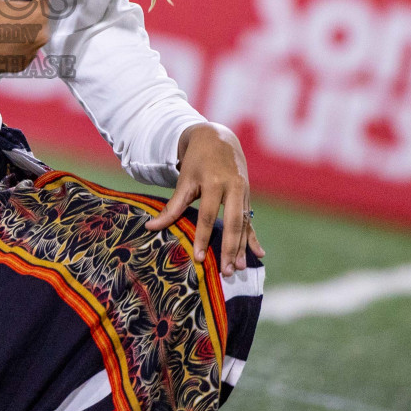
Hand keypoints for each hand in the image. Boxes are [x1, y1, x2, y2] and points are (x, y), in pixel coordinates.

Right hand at [0, 0, 48, 73]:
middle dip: (29, 17)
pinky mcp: (23, 65)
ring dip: (23, 33)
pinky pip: (24, 52)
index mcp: (38, 15)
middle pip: (40, 21)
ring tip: (2, 31)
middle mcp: (42, 35)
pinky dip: (17, 48)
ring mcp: (33, 52)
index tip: (19, 3)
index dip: (31, 0)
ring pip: (33, 37)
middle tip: (8, 17)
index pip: (43, 2)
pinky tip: (0, 44)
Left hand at [144, 122, 264, 277]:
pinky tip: (260, 253)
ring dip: (242, 247)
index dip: (202, 237)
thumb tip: (150, 227)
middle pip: (232, 223)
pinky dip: (253, 237)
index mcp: (214, 182)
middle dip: (229, 248)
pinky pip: (251, 220)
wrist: (218, 138)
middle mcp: (233, 188)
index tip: (198, 258)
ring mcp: (244, 192)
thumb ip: (172, 206)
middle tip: (226, 272)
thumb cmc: (197, 161)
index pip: (207, 215)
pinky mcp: (248, 196)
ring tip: (238, 268)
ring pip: (244, 224)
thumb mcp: (184, 179)